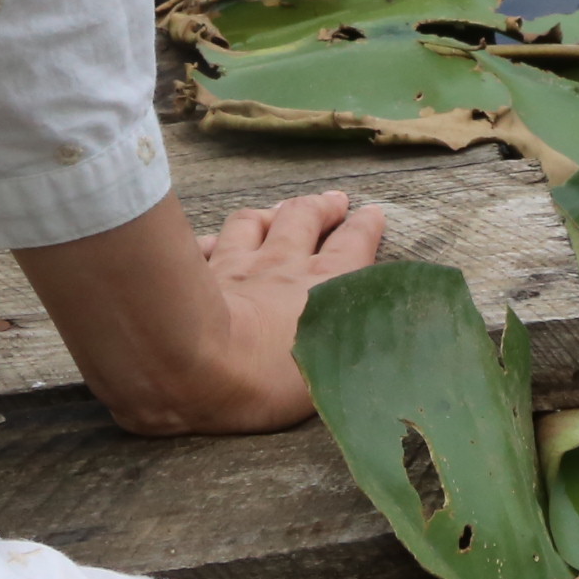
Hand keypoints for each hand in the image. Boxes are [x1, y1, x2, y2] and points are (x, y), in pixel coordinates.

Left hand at [185, 189, 389, 429]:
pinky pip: (205, 247)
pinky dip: (211, 243)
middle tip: (333, 201)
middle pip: (304, 219)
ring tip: (278, 210)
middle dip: (321, 207)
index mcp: (324, 284)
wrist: (198, 364)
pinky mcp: (198, 274)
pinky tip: (210, 243)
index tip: (372, 214)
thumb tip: (380, 342)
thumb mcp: (333, 371)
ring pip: (253, 223)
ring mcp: (236, 265)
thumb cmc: (271, 377)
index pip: (352, 244)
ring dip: (269, 213)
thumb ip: (356, 348)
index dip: (364, 227)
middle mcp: (282, 264)